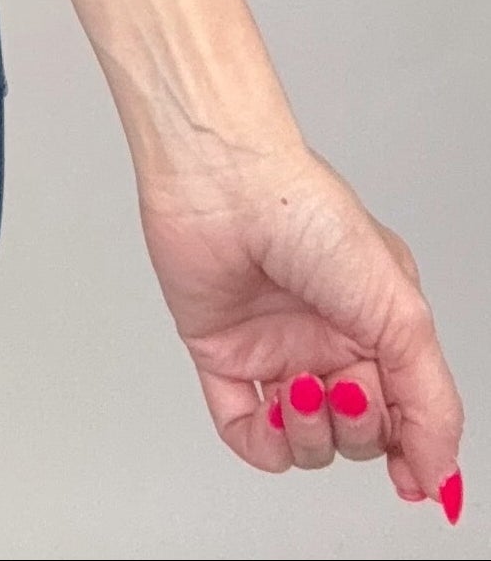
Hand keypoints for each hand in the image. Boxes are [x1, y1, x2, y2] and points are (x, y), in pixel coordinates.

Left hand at [138, 137, 462, 520]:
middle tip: (348, 386)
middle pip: (358, 434)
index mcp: (375, 325)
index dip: (410, 452)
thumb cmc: (312, 219)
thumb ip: (431, 404)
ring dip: (311, 434)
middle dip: (360, 428)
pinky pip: (244, 432)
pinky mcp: (223, 355)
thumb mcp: (401, 315)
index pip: (404, 414)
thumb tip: (440, 478)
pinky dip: (264, 441)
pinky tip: (274, 412)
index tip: (410, 478)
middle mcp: (326, 340)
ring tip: (304, 388)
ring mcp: (275, 350)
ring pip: (306, 442)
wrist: (225, 184)